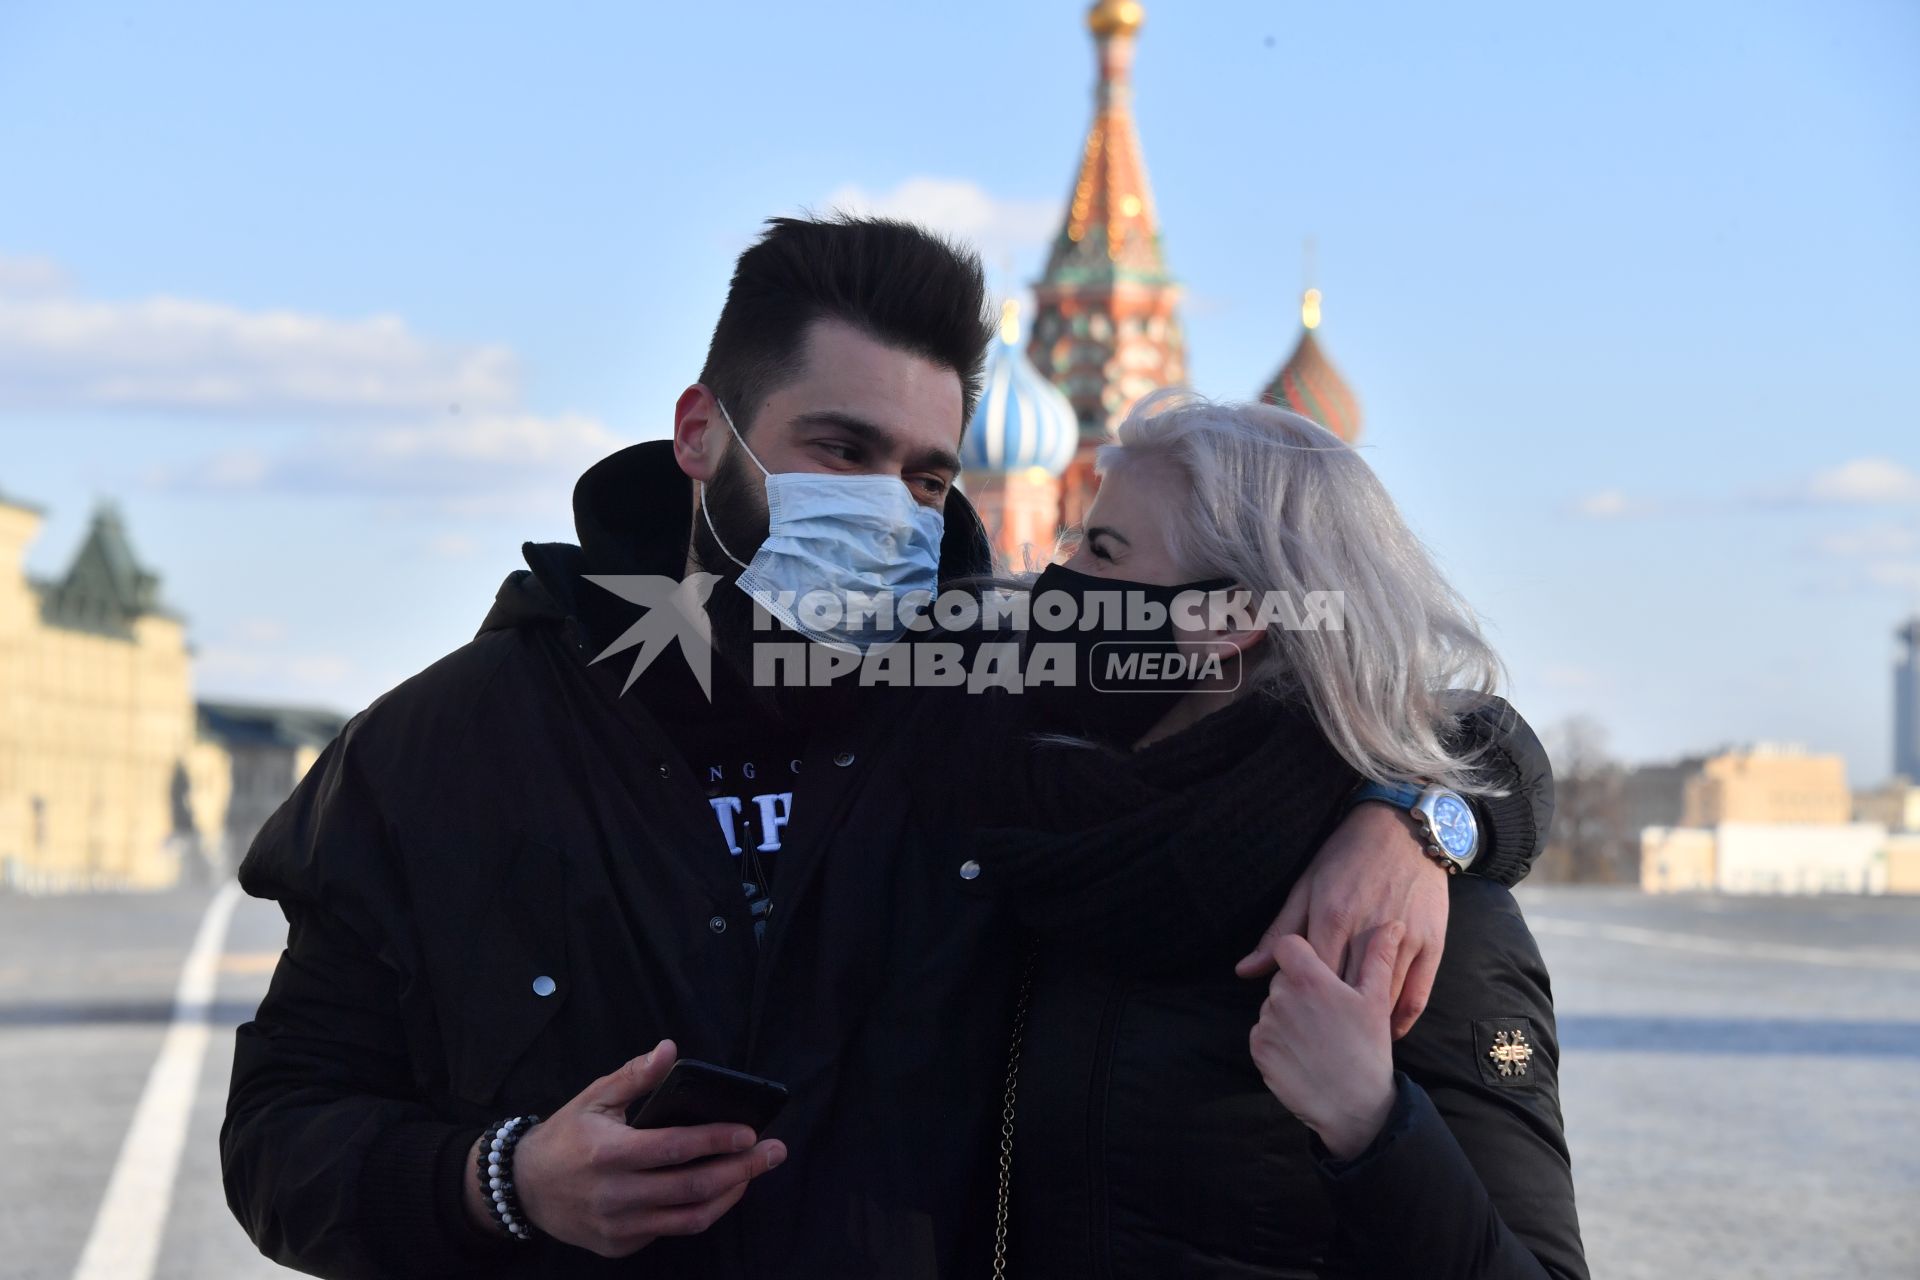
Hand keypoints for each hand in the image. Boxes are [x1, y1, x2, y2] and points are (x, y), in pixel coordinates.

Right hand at [465, 1040, 785, 1256]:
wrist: (523, 1189)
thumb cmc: (564, 1136)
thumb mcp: (593, 1098)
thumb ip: (634, 1076)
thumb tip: (670, 1050)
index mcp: (610, 1154)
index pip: (675, 1148)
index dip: (716, 1140)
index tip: (751, 1131)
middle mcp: (616, 1195)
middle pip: (693, 1187)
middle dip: (742, 1169)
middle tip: (774, 1153)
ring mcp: (619, 1226)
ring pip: (689, 1218)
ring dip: (729, 1195)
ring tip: (753, 1173)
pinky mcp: (620, 1245)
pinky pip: (670, 1231)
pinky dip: (700, 1211)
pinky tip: (719, 1190)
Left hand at [1234, 801, 1448, 1038]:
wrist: (1403, 828)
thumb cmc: (1346, 857)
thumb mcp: (1306, 888)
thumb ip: (1279, 934)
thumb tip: (1245, 971)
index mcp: (1332, 918)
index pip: (1312, 978)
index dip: (1303, 1002)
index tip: (1298, 1015)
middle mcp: (1367, 931)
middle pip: (1347, 994)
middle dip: (1333, 1017)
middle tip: (1323, 1033)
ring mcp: (1404, 939)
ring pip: (1383, 999)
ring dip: (1367, 1025)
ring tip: (1351, 1040)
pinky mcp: (1433, 944)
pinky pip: (1417, 995)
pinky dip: (1402, 1020)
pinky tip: (1388, 1033)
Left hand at [1249, 924, 1402, 1159]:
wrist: (1352, 1108)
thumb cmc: (1368, 1050)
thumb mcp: (1376, 1000)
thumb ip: (1377, 957)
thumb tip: (1392, 924)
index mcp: (1309, 979)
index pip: (1288, 944)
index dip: (1302, 953)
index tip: (1319, 969)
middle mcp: (1280, 997)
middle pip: (1282, 976)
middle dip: (1300, 986)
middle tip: (1328, 1011)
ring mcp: (1266, 1024)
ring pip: (1273, 1004)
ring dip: (1290, 1013)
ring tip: (1320, 1035)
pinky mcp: (1258, 1049)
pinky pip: (1264, 1031)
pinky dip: (1279, 1037)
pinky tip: (1306, 1050)